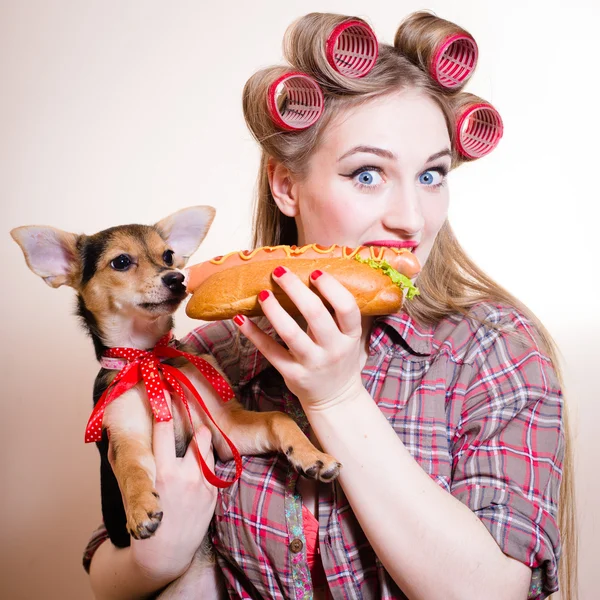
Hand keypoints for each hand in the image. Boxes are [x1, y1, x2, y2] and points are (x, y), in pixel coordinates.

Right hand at [109, 399, 217, 582]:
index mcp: (161, 473)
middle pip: (199, 436)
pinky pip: (211, 466)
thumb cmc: (144, 517)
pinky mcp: (213, 492)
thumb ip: (128, 461)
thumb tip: (114, 430)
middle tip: (191, 407)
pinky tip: (195, 468)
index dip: (165, 406)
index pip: (164, 429)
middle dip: (195, 421)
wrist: (165, 551)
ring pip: (208, 449)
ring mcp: (203, 484)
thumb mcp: (132, 488)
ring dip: (201, 443)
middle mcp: (185, 476)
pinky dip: (204, 463)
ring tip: (194, 442)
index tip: (166, 388)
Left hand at [234, 266, 364, 408]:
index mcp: (350, 335)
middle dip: (295, 289)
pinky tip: (241, 318)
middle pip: (315, 314)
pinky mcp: (292, 374)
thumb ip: (339, 313)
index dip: (331, 287)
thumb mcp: (349, 337)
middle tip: (279, 272)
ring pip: (290, 332)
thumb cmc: (340, 358)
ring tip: (263, 293)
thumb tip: (321, 273)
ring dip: (274, 310)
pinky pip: (270, 351)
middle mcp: (333, 349)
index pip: (347, 307)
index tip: (315, 272)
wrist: (336, 399)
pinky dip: (253, 334)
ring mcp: (312, 363)